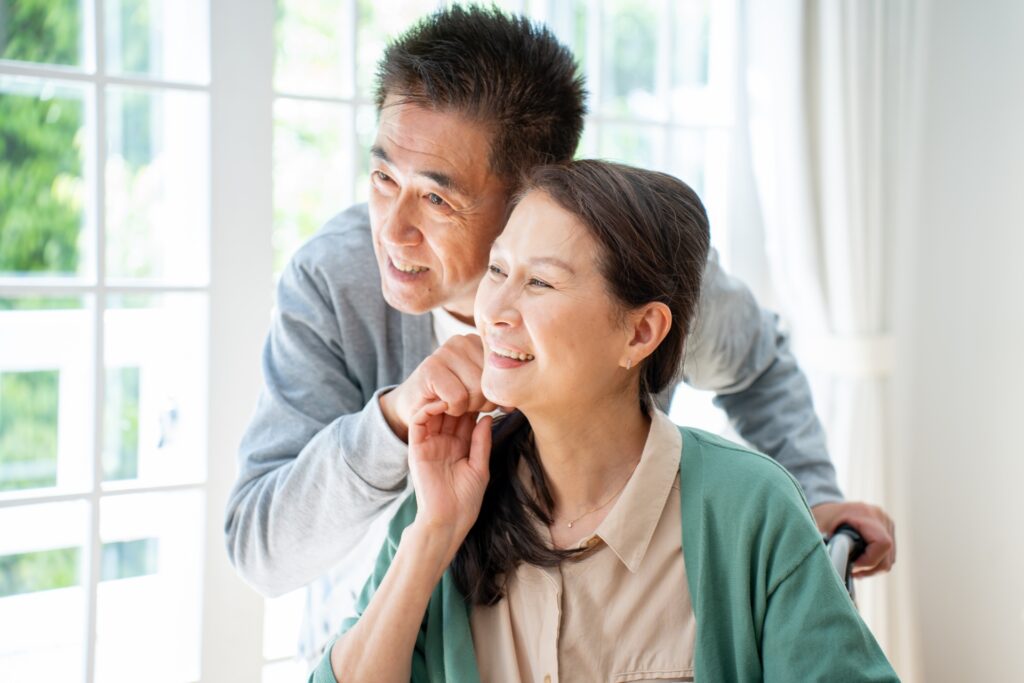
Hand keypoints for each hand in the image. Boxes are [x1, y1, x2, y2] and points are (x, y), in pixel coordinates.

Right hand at [380, 334, 496, 441]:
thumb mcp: (482, 390)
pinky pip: (458, 398)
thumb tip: (515, 400)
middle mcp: (464, 339)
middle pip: (491, 382)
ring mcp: (445, 350)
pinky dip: (453, 409)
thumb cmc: (453, 397)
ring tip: (454, 402)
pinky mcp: (430, 367)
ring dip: (467, 407)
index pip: (504, 373)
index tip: (479, 399)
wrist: (416, 405)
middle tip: (464, 402)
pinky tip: (443, 404)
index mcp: (481, 341)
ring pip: (477, 390)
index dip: (494, 394)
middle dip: (481, 403)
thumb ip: (500, 389)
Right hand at [408, 401, 492, 559]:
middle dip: (459, 397)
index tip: (485, 390)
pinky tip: (441, 403)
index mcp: (460, 445)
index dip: (474, 403)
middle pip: (450, 411)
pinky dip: (427, 409)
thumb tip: (487, 416)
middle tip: (469, 383)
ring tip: (455, 389)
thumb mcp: (480, 467)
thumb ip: (481, 441)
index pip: (465, 417)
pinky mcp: (416, 449)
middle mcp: (444, 442)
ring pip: (433, 412)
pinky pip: (418, 423)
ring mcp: (429, 444)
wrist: (448, 519)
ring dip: (442, 399)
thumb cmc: (466, 499)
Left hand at [812, 501, 895, 576]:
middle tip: (850, 570)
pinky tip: (860, 561)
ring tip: (853, 567)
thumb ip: (832, 546)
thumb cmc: (823, 518)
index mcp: (865, 514)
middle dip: (868, 569)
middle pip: (887, 556)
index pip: (882, 543)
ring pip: (889, 559)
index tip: (851, 565)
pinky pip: (888, 555)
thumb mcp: (821, 529)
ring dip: (872, 568)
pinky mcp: (888, 530)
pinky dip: (875, 562)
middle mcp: (881, 518)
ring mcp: (887, 523)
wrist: (828, 508)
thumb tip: (837, 565)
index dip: (869, 560)